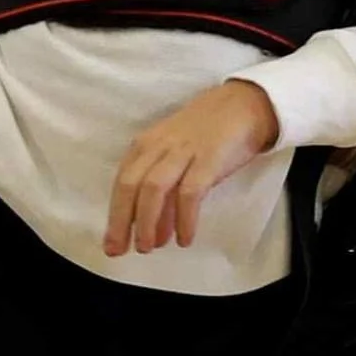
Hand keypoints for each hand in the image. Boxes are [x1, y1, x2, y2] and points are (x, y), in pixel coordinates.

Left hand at [104, 80, 283, 257]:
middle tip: (122, 250)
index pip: (122, 182)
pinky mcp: (209, 159)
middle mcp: (159, 146)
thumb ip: (163, 188)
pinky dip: (184, 219)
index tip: (111, 244)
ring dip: (148, 222)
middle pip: (131, 185)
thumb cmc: (206, 133)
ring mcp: (184, 151)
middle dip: (122, 222)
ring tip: (151, 247)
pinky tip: (184, 238)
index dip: (114, 215)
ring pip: (154, 188)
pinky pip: (190, 193)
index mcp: (146, 144)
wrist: (244, 104)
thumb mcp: (175, 153)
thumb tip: (152, 230)